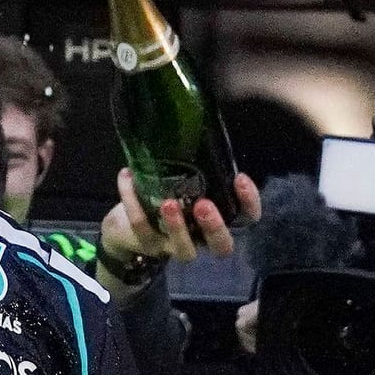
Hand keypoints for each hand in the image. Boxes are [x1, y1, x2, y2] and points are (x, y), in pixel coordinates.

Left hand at [98, 167, 259, 281]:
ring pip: (185, 248)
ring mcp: (176, 247)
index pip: (246, 218)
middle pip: (222, 246)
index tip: (239, 178)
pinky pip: (142, 226)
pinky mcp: (149, 245)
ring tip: (169, 203)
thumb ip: (194, 169)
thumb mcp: (183, 183)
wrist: (125, 228)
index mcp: (217, 220)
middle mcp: (202, 239)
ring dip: (177, 226)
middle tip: (204, 204)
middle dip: (215, 226)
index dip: (249, 203)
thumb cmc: (165, 198)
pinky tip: (126, 176)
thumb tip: (194, 126)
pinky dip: (133, 200)